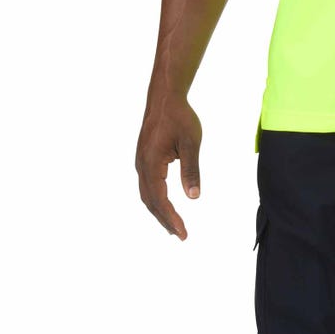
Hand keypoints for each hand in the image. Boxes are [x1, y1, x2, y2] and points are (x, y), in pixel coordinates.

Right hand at [135, 96, 201, 239]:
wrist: (165, 98)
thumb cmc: (180, 117)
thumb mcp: (190, 143)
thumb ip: (191, 170)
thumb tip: (194, 196)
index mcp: (151, 164)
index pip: (160, 199)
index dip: (171, 217)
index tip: (183, 232)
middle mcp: (141, 166)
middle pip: (150, 201)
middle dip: (165, 219)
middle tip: (181, 235)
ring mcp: (141, 162)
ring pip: (147, 194)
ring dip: (159, 211)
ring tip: (174, 225)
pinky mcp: (144, 159)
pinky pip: (148, 185)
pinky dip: (156, 199)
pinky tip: (166, 204)